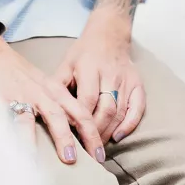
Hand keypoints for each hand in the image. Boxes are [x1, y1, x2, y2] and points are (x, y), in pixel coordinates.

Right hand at [0, 43, 105, 165]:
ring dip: (62, 137)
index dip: (93, 133)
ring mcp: (29, 96)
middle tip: (95, 159)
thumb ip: (55, 106)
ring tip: (68, 159)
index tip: (101, 155)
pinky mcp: (9, 100)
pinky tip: (30, 154)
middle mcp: (46, 93)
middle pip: (73, 115)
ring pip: (51, 116)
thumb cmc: (17, 76)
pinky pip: (19, 121)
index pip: (81, 112)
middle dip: (87, 136)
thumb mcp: (41, 87)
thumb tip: (70, 135)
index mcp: (56, 91)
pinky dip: (26, 138)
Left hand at [57, 12, 145, 145]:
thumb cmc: (83, 53)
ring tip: (97, 147)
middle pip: (105, 109)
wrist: (109, 34)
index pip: (87, 99)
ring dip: (109, 132)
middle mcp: (110, 73)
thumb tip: (45, 110)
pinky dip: (129, 125)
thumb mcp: (66, 64)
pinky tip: (117, 136)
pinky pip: (138, 107)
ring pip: (120, 111)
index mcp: (89, 67)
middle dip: (95, 132)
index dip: (80, 121)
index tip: (71, 137)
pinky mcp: (138, 83)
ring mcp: (126, 79)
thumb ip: (57, 85)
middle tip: (85, 150)